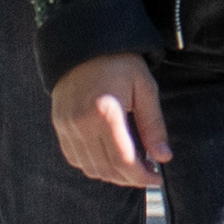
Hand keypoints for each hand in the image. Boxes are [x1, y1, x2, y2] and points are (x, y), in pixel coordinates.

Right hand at [53, 53, 171, 188]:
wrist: (84, 44)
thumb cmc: (119, 63)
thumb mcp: (144, 88)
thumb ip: (153, 125)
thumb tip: (164, 157)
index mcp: (106, 112)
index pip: (124, 160)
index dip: (142, 176)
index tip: (157, 178)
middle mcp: (82, 124)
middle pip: (106, 169)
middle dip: (130, 179)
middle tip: (148, 175)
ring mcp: (66, 126)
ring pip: (90, 168)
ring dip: (112, 176)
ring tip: (132, 169)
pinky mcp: (59, 126)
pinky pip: (75, 159)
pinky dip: (93, 166)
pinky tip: (110, 160)